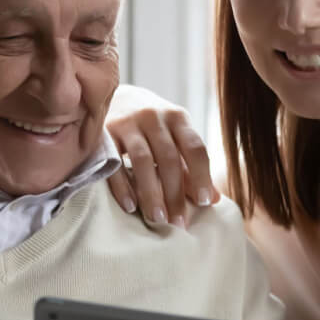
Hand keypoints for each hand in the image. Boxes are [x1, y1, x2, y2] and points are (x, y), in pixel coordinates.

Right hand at [105, 105, 218, 227]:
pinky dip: (123, 186)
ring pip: (143, 161)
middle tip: (177, 223)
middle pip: (169, 158)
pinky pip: (115, 162)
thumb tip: (215, 199)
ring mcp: (128, 123)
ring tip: (157, 219)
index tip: (204, 203)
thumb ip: (191, 166)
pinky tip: (131, 206)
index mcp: (177, 118)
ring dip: (151, 193)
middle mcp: (154, 117)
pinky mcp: (103, 132)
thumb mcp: (173, 136)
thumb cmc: (150, 126)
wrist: (111, 96)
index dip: (201, 176)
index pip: (195, 148)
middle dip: (174, 194)